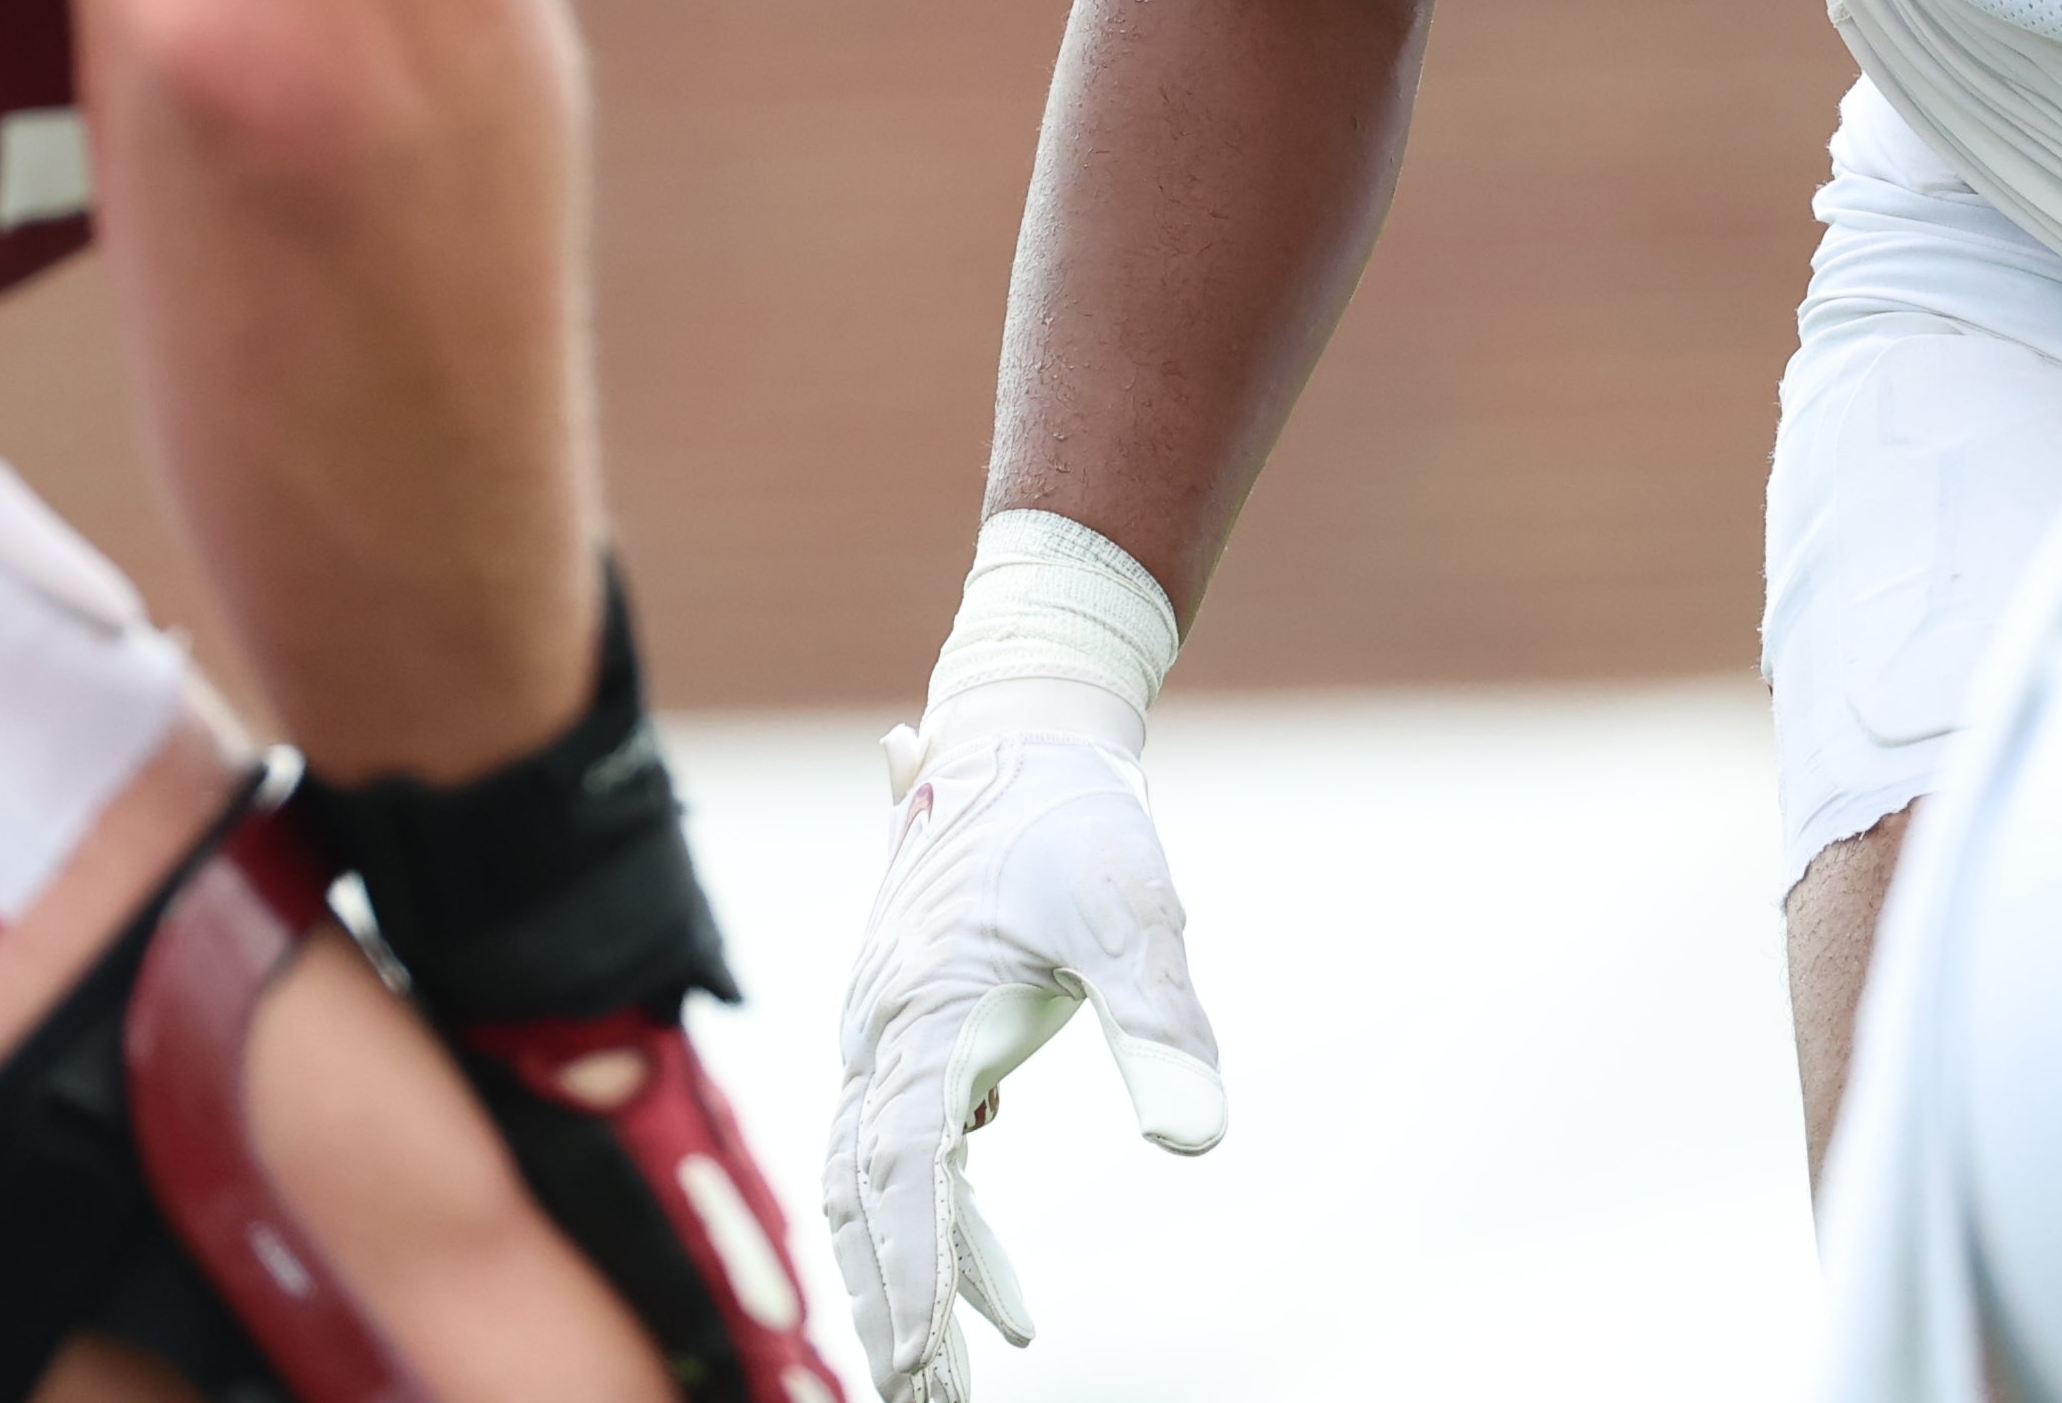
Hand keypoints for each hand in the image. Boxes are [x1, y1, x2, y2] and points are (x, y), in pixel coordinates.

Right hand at [822, 717, 1225, 1398]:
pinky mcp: (912, 1020)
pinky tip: (990, 1280)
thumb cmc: (1078, 814)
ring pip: (872, 1178)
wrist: (1023, 724)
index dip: (914, 1272)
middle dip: (891, 1306)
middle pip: (864, 1197)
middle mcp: (884, 1029)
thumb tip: (1197, 1147)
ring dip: (905, 1274)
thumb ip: (1162, 1030)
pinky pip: (905, 1144)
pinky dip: (938, 1221)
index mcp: (923, 1012)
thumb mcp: (1136, 914)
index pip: (901, 1173)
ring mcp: (888, 1026)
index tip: (925, 1364)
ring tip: (942, 1375)